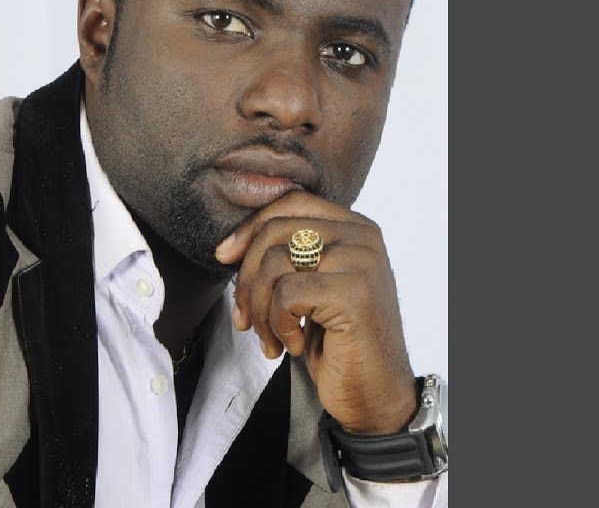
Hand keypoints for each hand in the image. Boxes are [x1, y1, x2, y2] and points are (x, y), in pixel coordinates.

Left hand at [215, 191, 416, 434]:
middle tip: (245, 318)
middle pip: (275, 231)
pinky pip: (286, 294)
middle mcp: (363, 237)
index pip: (289, 203)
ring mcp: (361, 262)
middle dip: (247, 278)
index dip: (250, 228)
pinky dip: (279, 324)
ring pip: (275, 263)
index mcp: (354, 227)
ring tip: (271, 338)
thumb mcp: (309, 288)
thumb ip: (287, 256)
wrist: (374, 395)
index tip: (223, 256)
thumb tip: (229, 247)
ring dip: (261, 310)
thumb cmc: (336, 343)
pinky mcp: (354, 292)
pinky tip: (294, 344)